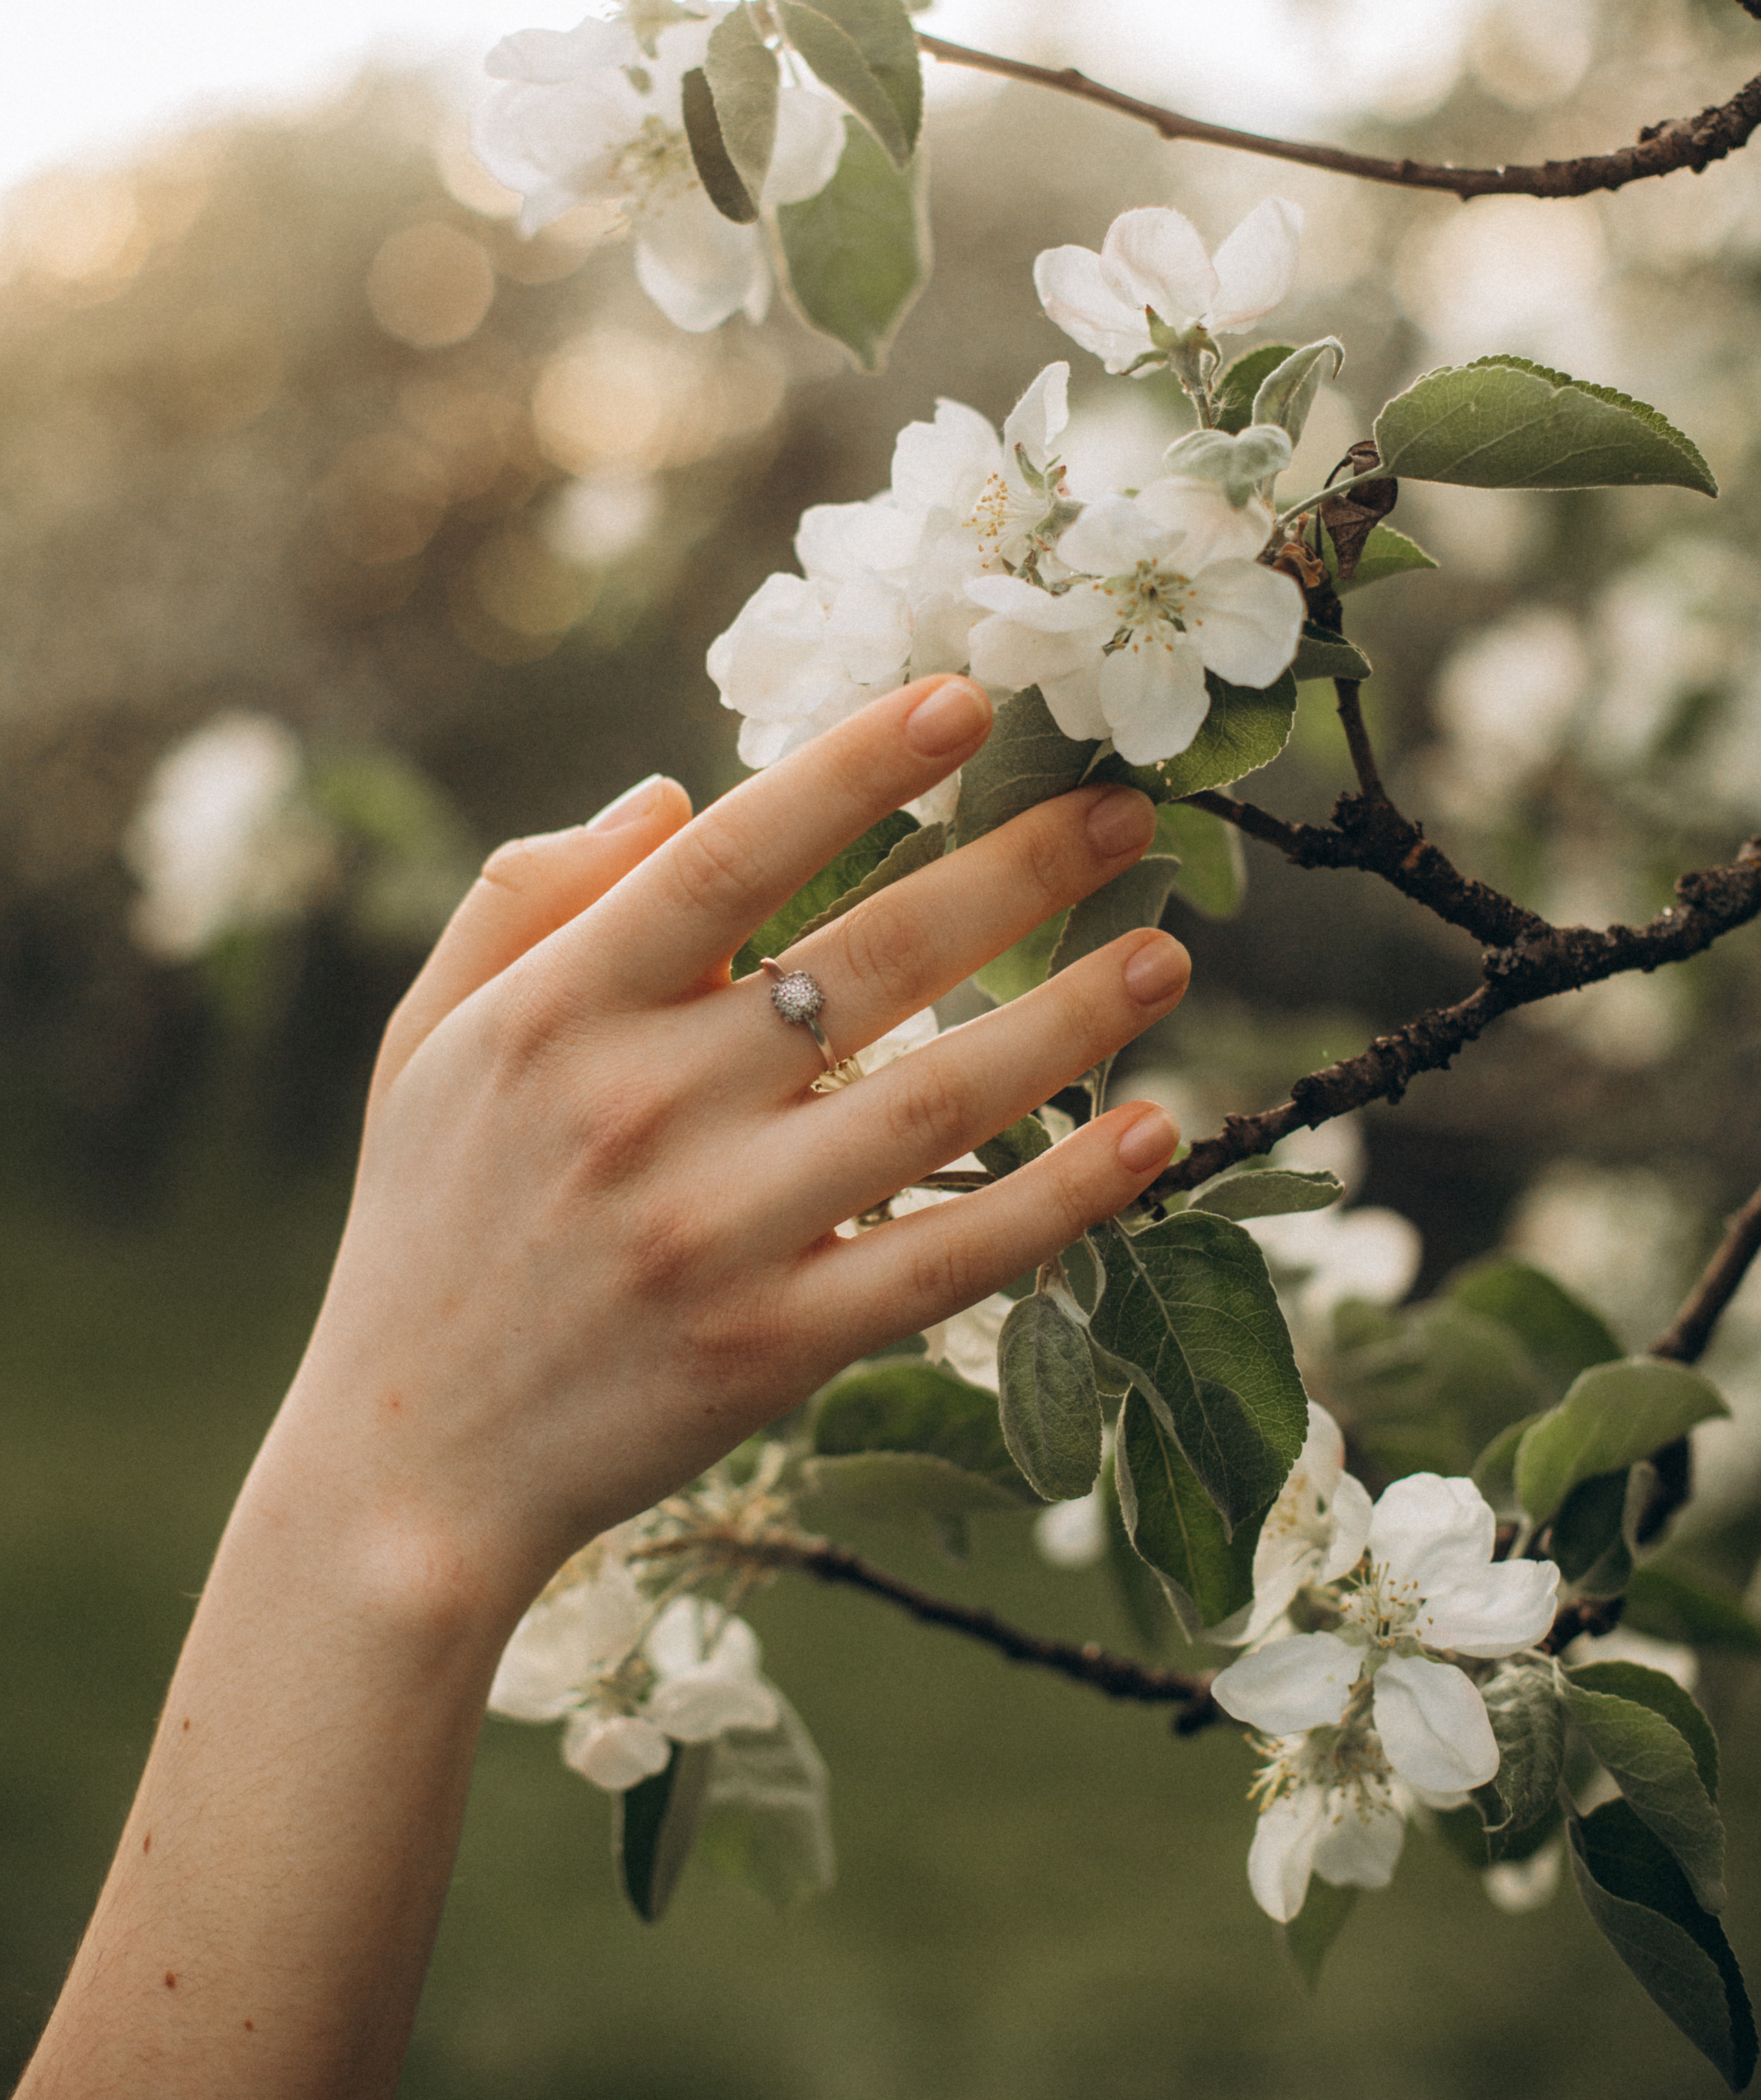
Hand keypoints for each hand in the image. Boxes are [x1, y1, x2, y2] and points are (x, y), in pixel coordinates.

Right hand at [266, 675, 1189, 1634]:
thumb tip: (671, 789)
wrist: (411, 1464)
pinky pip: (947, 1257)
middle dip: (1014, 870)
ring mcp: (718, 1235)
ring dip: (1069, 1019)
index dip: (854, 769)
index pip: (730, 860)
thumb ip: (530, 895)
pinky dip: (1059, 1198)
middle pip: (868, 959)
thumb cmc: (430, 1220)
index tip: (965, 699)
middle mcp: (643, 1108)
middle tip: (1127, 808)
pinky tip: (1151, 1134)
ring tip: (1168, 952)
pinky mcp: (777, 1347)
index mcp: (559, 1011)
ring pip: (936, 1104)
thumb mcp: (430, 1035)